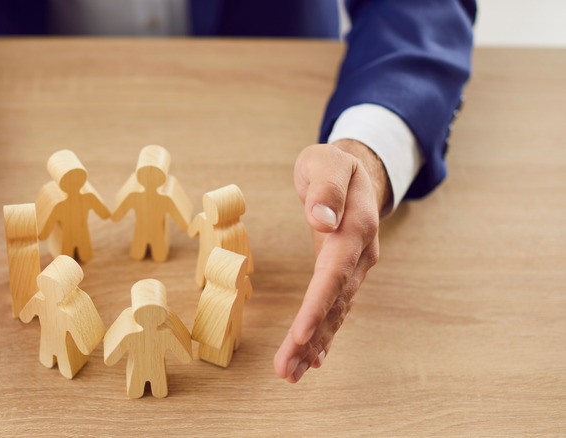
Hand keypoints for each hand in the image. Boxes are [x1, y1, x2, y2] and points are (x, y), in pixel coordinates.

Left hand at [274, 139, 390, 381]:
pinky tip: (313, 358)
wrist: (355, 170)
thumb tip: (322, 219)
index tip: (300, 334)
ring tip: (291, 373)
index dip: (318, 305)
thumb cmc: (333, 164)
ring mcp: (355, 267)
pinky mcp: (344, 273)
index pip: (335, 273)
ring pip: (335, 311)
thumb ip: (325, 188)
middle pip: (334, 302)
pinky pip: (335, 308)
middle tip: (286, 370)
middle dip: (311, 338)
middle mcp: (359, 254)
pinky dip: (324, 334)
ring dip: (315, 344)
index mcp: (355, 227)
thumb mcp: (326, 162)